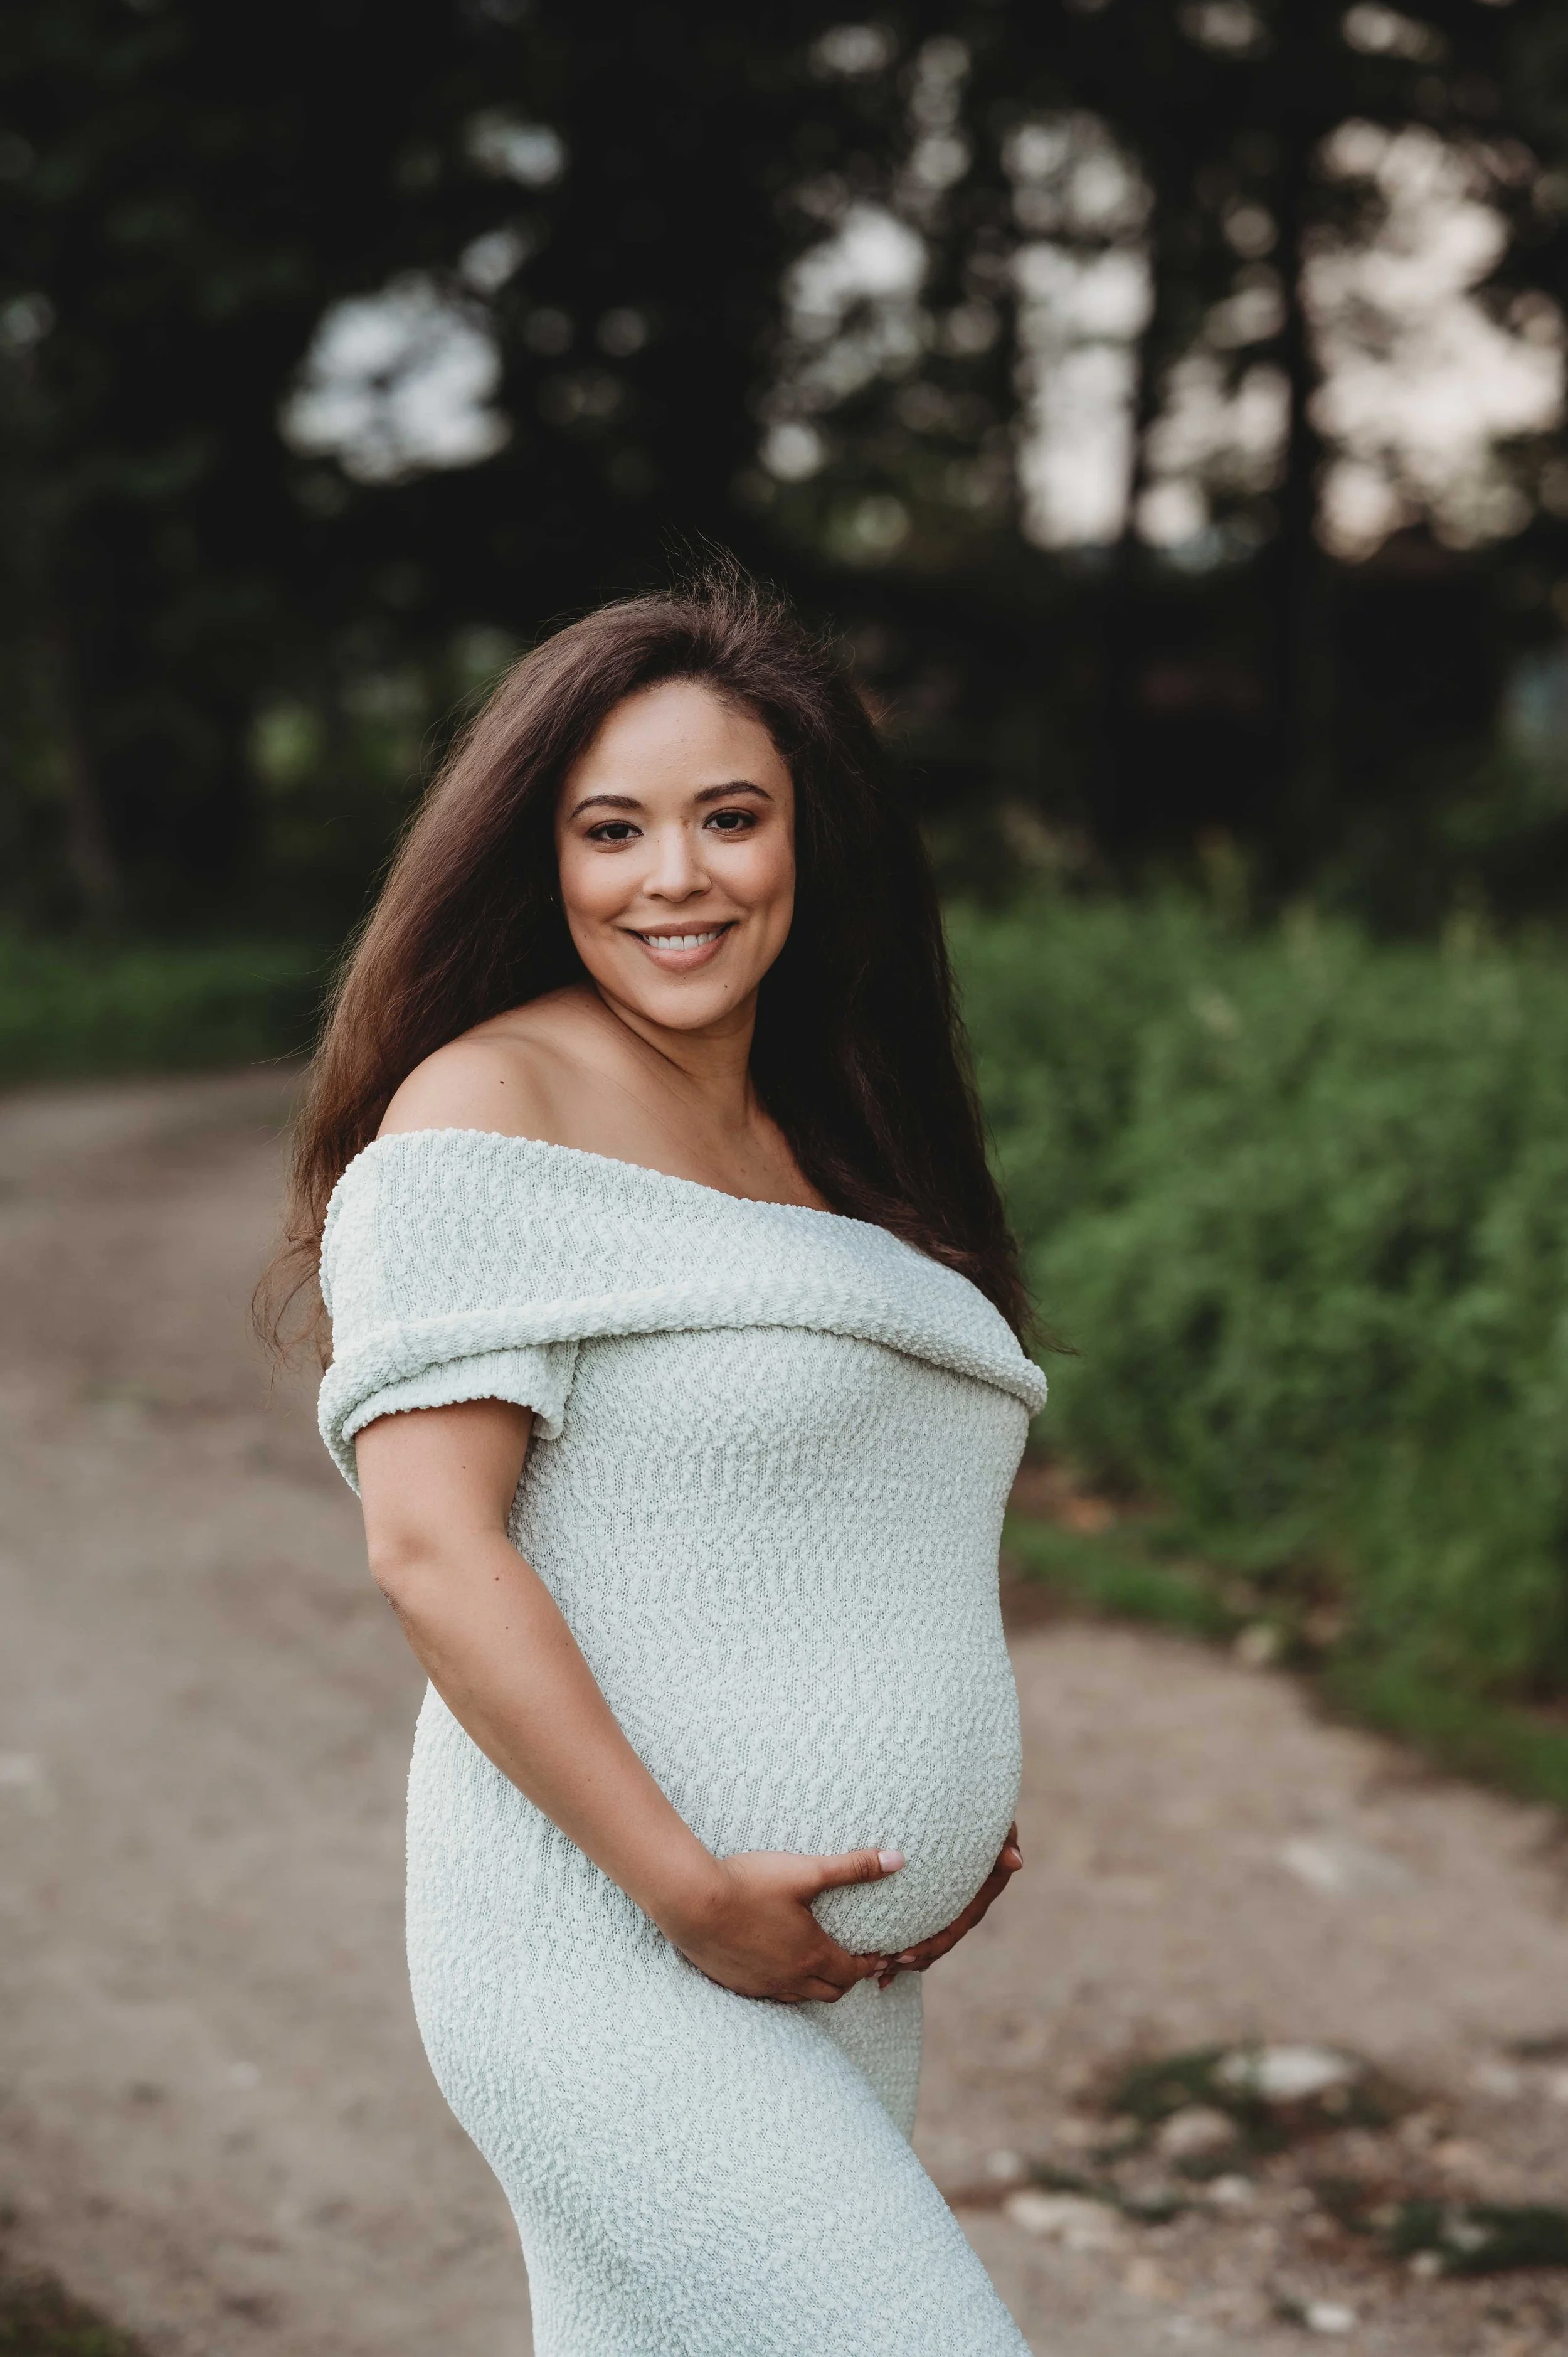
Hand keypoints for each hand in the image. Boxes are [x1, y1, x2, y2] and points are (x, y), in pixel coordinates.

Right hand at [659, 1847, 905, 2003]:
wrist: (691, 1902)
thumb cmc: (749, 1884)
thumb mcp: (805, 1872)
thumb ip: (853, 1868)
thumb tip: (897, 1860)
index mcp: (811, 1955)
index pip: (851, 1972)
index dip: (868, 1964)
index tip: (876, 1954)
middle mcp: (789, 1979)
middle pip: (830, 1992)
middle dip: (846, 1978)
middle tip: (852, 1960)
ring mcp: (761, 1985)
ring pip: (800, 1997)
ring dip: (816, 1984)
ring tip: (818, 1963)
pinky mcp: (736, 1984)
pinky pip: (771, 1995)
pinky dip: (785, 1985)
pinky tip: (778, 1965)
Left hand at [876, 1824, 1021, 1989]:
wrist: (973, 1818)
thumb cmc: (986, 1824)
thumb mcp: (999, 1831)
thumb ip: (1005, 1844)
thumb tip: (1015, 1861)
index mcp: (975, 1902)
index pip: (952, 1930)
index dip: (930, 1945)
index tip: (905, 1954)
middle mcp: (960, 1912)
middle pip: (935, 1944)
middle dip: (910, 1959)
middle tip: (881, 1965)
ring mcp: (943, 1910)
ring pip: (924, 1942)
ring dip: (902, 1959)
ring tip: (875, 1970)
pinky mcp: (928, 1903)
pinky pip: (914, 1929)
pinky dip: (898, 1947)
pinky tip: (876, 1962)